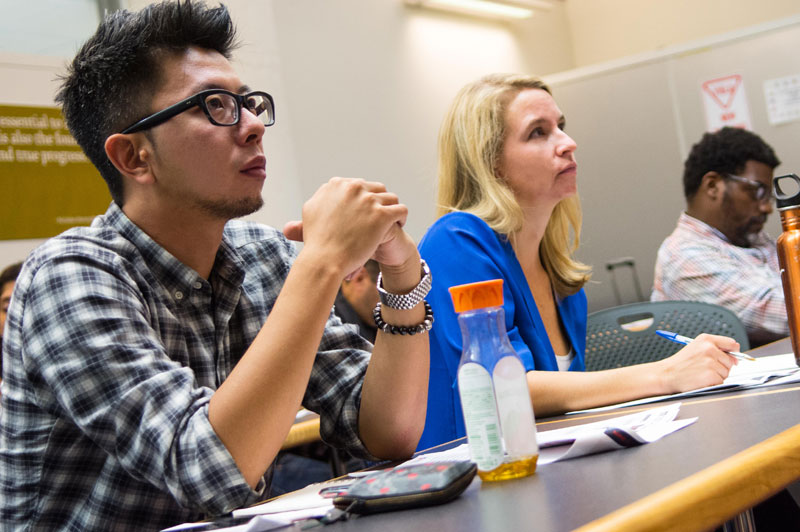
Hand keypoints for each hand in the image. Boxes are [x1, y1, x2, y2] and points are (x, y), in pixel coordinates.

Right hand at [283, 178, 412, 277]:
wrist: (324, 260)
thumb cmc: (316, 241)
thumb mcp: (311, 209)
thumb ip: (322, 196)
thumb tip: (329, 189)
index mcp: (337, 185)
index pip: (358, 185)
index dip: (364, 199)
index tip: (366, 211)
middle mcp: (353, 188)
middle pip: (376, 189)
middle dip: (378, 202)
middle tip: (379, 217)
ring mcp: (368, 200)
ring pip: (390, 198)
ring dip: (391, 209)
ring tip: (390, 222)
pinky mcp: (381, 215)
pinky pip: (400, 210)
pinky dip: (401, 217)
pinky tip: (398, 225)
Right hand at [655, 333, 738, 392]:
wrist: (667, 374)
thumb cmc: (681, 363)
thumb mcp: (696, 347)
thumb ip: (716, 348)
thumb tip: (736, 358)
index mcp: (706, 339)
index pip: (732, 343)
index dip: (733, 352)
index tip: (731, 357)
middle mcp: (709, 348)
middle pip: (730, 360)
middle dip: (722, 366)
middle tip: (705, 367)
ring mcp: (710, 362)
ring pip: (726, 372)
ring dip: (717, 375)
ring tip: (701, 373)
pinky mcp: (711, 375)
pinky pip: (721, 381)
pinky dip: (713, 383)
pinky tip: (701, 379)